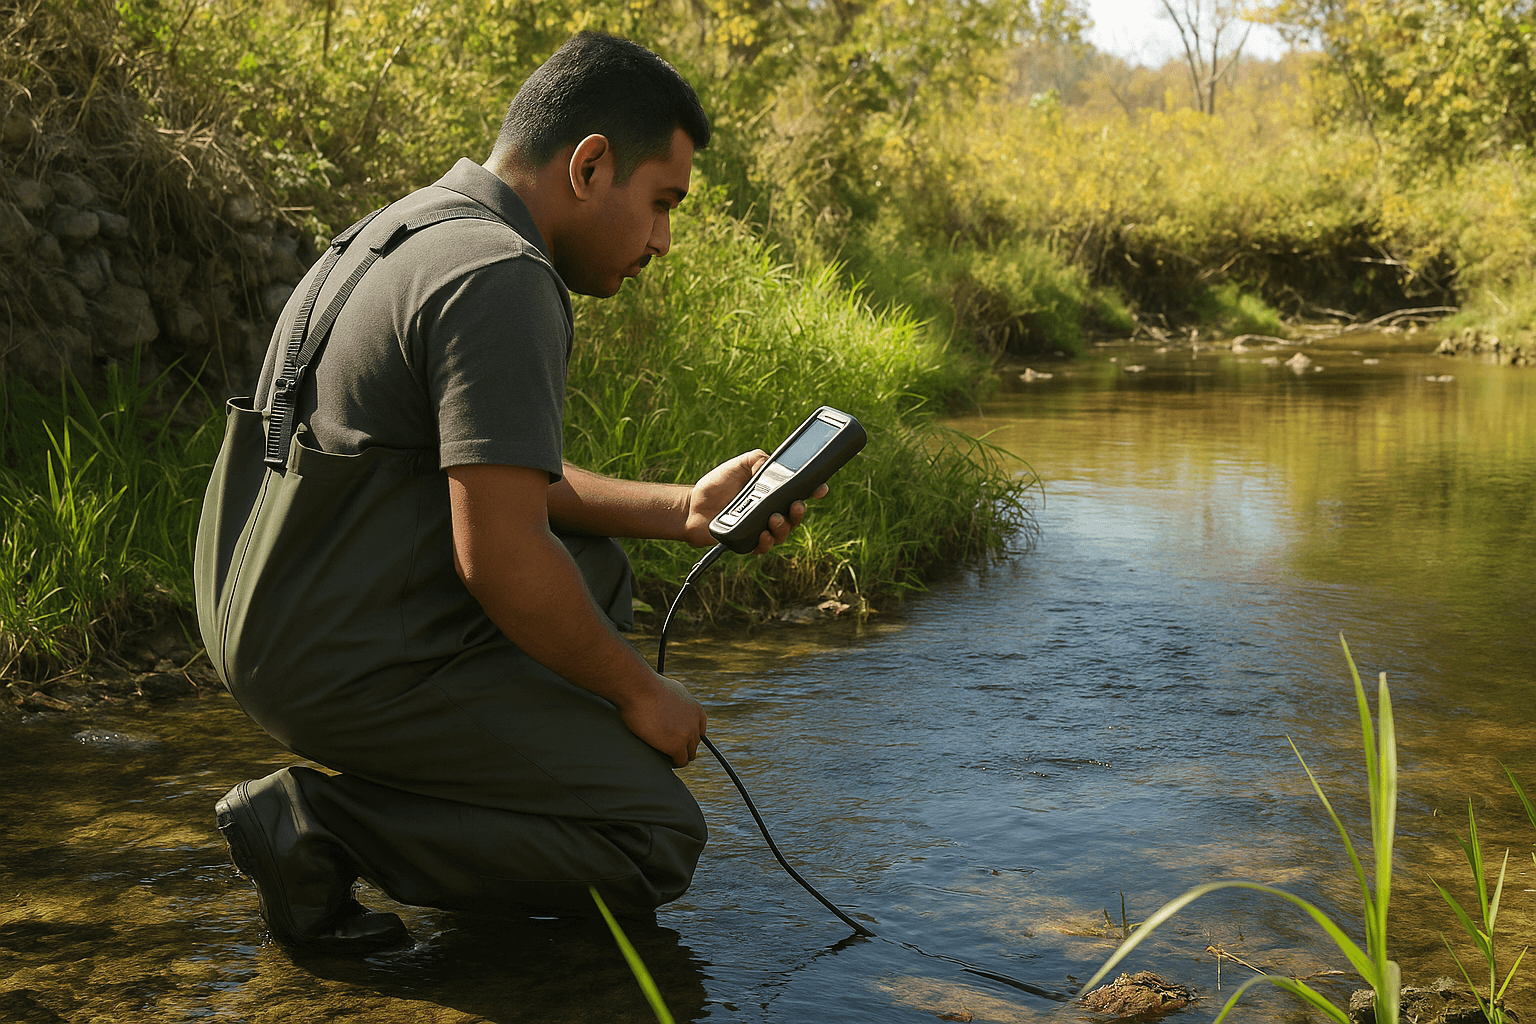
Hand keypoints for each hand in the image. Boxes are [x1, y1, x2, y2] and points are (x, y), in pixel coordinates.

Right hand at [618, 672, 707, 766]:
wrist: (639, 689)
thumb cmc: (647, 686)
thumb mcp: (672, 689)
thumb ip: (678, 700)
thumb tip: (672, 704)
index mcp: (695, 708)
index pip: (700, 729)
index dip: (688, 735)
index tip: (679, 738)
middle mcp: (695, 721)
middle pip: (694, 742)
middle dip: (683, 745)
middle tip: (668, 747)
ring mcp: (687, 734)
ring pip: (689, 754)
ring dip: (679, 755)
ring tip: (666, 756)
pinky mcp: (676, 746)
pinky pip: (680, 761)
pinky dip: (674, 763)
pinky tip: (664, 760)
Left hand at [682, 450, 828, 551]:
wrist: (692, 506)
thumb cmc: (717, 485)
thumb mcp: (739, 465)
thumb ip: (758, 460)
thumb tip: (773, 464)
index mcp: (772, 492)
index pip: (799, 492)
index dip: (813, 491)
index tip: (820, 488)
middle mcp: (770, 511)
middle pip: (795, 516)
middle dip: (800, 512)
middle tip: (795, 505)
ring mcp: (761, 528)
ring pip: (783, 533)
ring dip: (784, 527)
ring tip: (774, 518)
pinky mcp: (749, 542)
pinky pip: (764, 547)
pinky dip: (766, 541)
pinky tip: (763, 534)